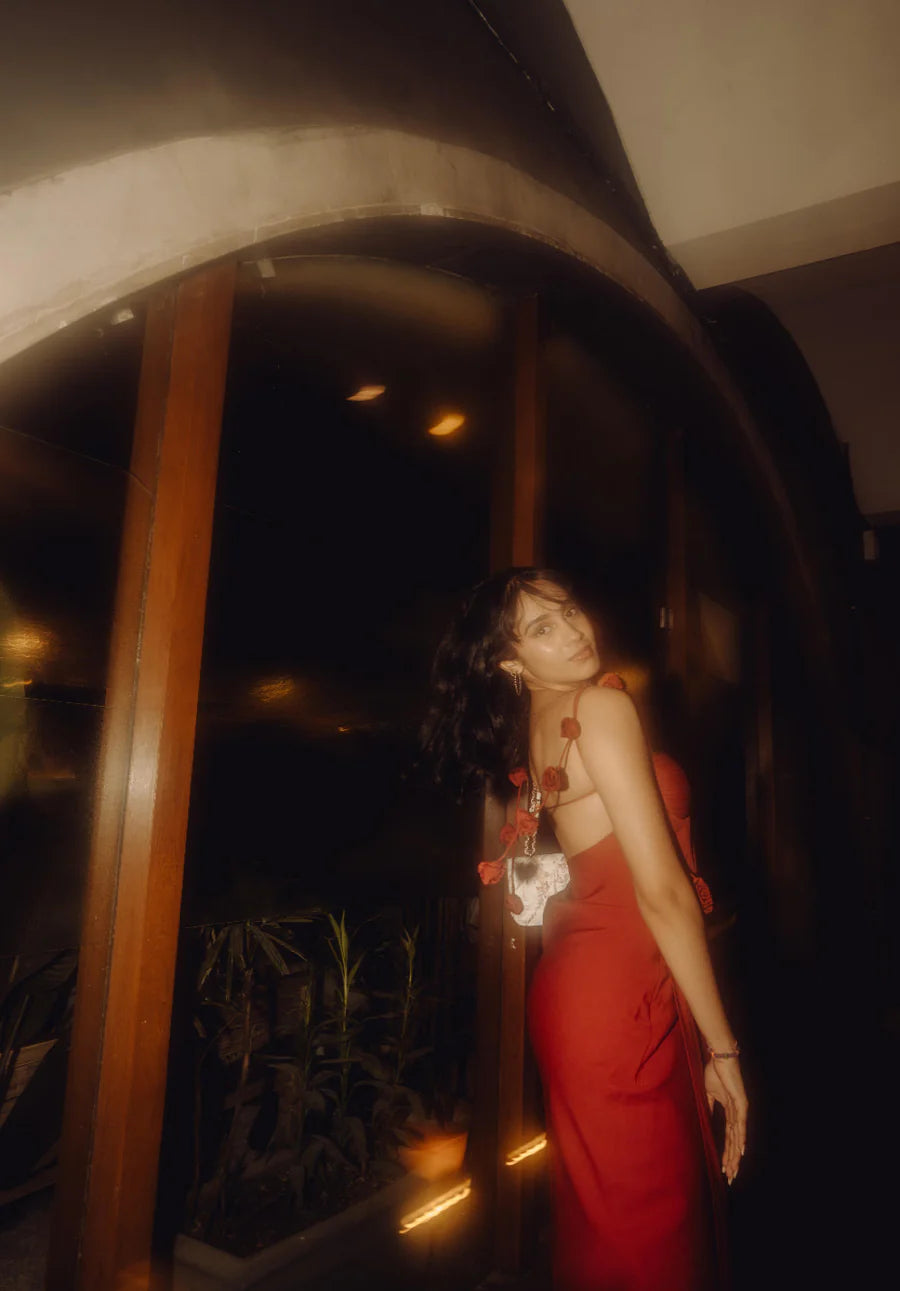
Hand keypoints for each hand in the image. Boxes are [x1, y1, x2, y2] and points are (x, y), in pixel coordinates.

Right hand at [704, 1057, 747, 1184]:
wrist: (719, 1057)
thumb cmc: (713, 1072)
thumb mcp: (708, 1094)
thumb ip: (709, 1108)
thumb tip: (705, 1122)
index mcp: (729, 1111)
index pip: (728, 1137)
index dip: (726, 1152)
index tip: (723, 1167)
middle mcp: (737, 1113)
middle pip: (734, 1142)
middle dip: (732, 1160)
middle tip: (730, 1177)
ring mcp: (740, 1109)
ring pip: (738, 1137)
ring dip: (735, 1154)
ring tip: (733, 1170)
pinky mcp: (741, 1103)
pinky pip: (741, 1124)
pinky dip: (741, 1138)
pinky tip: (740, 1151)